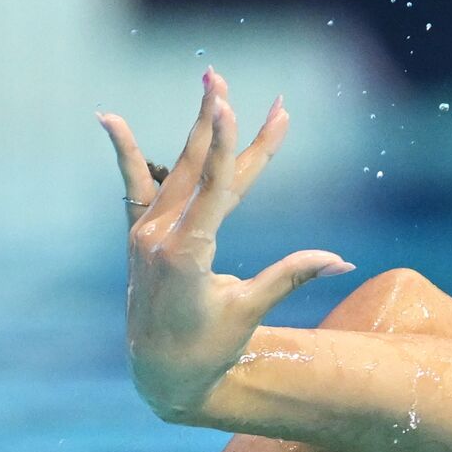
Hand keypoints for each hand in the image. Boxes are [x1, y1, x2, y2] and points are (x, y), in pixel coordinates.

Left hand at [96, 68, 353, 418]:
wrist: (160, 375)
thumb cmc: (210, 349)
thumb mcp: (249, 312)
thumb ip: (290, 277)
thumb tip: (342, 260)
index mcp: (187, 256)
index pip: (211, 189)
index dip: (224, 144)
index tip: (228, 103)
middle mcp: (160, 237)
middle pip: (197, 168)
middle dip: (216, 122)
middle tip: (221, 76)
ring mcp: (145, 234)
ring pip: (177, 170)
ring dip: (198, 129)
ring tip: (212, 85)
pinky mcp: (139, 236)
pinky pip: (134, 186)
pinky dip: (125, 152)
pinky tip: (109, 118)